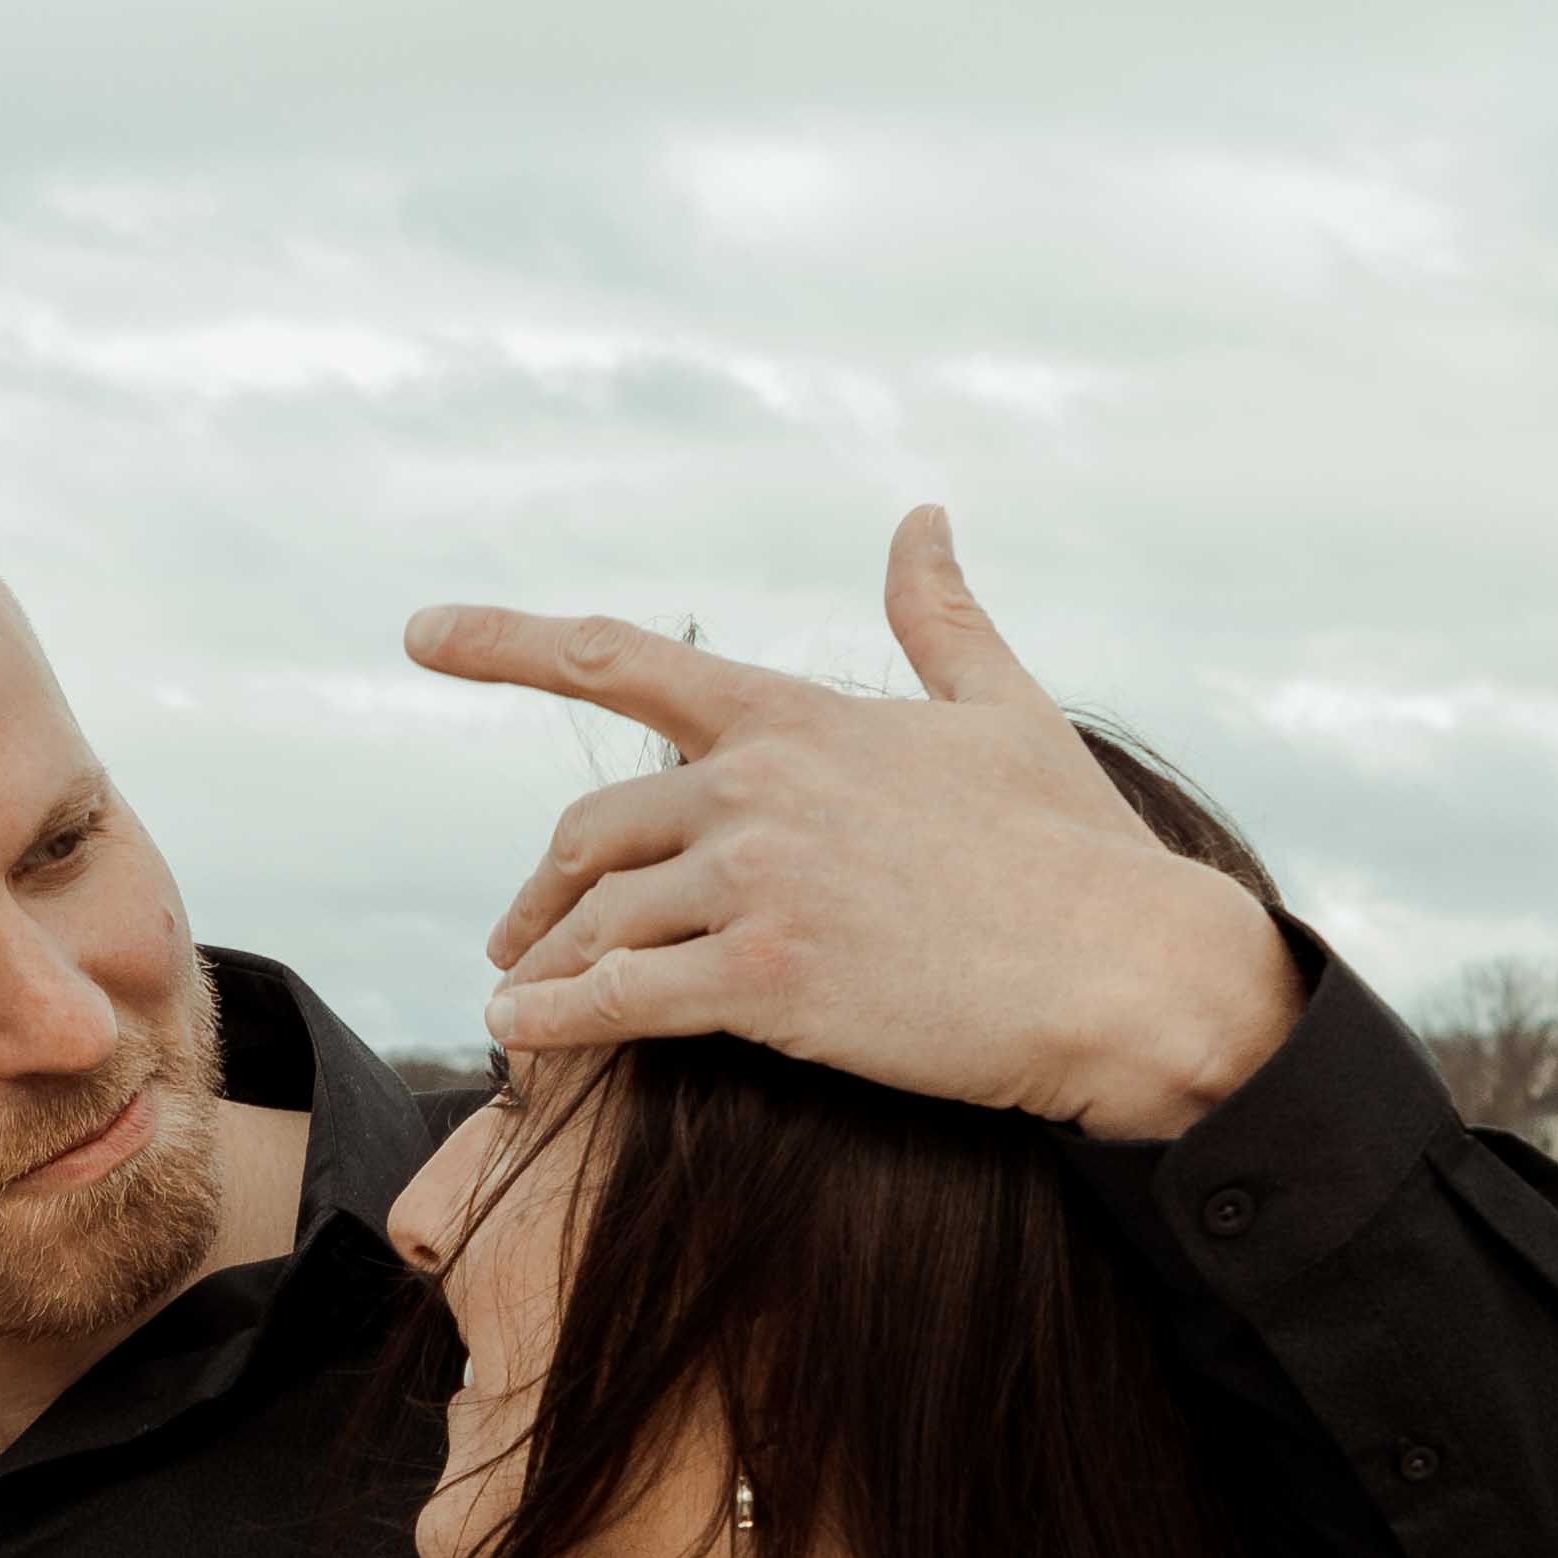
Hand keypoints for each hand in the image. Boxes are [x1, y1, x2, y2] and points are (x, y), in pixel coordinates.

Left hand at [408, 508, 1298, 1140]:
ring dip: (544, 966)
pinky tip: (520, 1040)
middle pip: (590, 828)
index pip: (622, 661)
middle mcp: (758, 787)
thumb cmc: (1080, 850)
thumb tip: (922, 517)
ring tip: (520, 1004)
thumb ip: (940, 616)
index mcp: (797, 718)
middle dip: (542, 888)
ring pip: (596, 920)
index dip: (508, 640)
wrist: (1135, 972)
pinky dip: (556, 1023)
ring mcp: (758, 883)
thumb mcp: (1006, 708)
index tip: (422, 632)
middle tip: (520, 937)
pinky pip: (619, 1001)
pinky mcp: (768, 981)